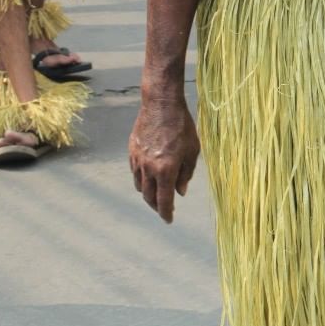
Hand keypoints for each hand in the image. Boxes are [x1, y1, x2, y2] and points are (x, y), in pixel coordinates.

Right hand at [129, 97, 200, 223]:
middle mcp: (149, 168)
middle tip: (164, 209)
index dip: (166, 213)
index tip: (169, 220)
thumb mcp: (192, 150)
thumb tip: (181, 191)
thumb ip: (186, 173)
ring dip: (148, 193)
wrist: (161, 104)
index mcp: (166, 170)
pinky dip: (142, 179)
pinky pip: (135, 172)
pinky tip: (149, 177)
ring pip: (140, 186)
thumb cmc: (182, 126)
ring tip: (157, 194)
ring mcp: (138, 160)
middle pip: (149, 197)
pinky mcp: (132, 151)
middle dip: (157, 206)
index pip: (164, 201)